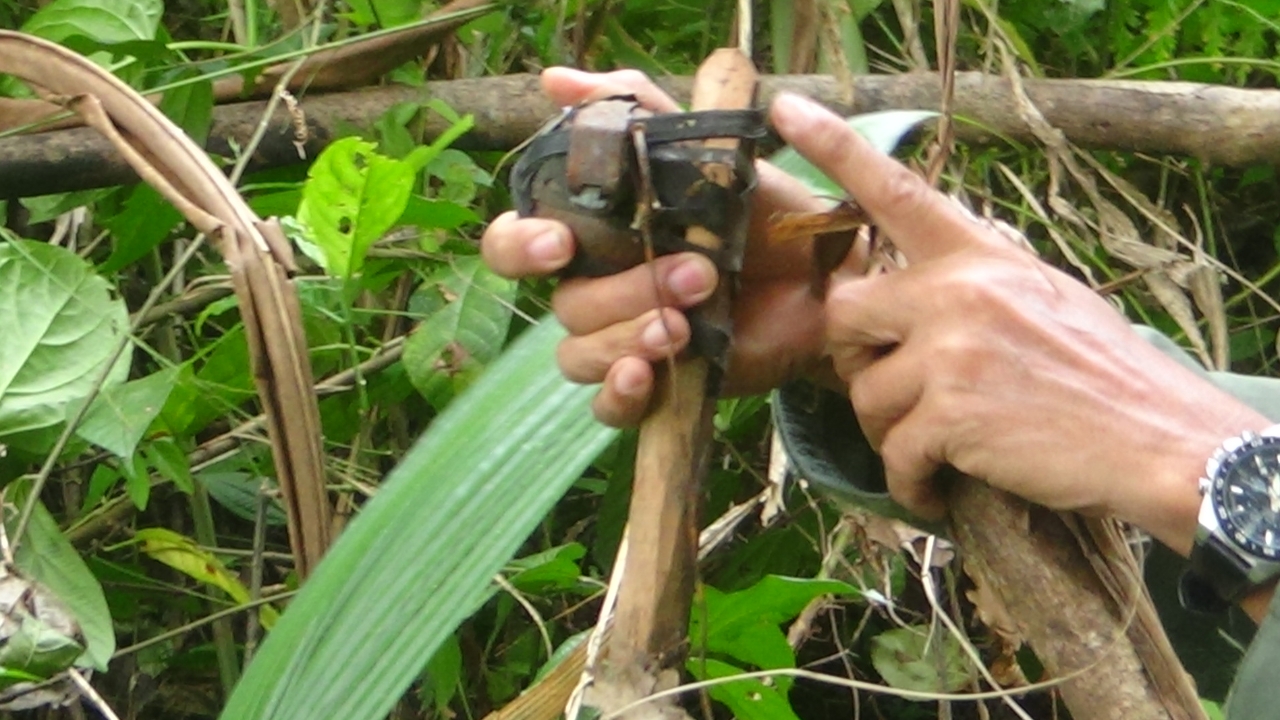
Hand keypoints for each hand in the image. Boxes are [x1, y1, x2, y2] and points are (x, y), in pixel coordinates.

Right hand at [482, 68, 850, 425]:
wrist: (824, 274)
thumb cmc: (759, 210)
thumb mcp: (703, 148)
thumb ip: (636, 112)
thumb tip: (556, 80)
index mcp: (592, 235)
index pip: (516, 244)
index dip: (521, 247)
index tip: (560, 243)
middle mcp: (595, 289)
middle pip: (563, 305)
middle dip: (618, 292)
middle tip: (691, 275)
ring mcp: (622, 341)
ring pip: (579, 355)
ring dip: (626, 337)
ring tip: (684, 324)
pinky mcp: (656, 386)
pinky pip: (608, 407)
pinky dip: (619, 395)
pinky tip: (648, 375)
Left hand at [769, 93, 1269, 554]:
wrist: (1157, 438)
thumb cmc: (1102, 372)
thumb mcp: (1044, 294)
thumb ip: (977, 278)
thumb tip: (922, 277)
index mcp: (980, 255)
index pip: (898, 191)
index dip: (835, 148)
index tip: (784, 111)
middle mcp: (958, 290)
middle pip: (844, 314)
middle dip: (852, 360)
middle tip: (887, 389)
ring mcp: (952, 350)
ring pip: (864, 395)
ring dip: (889, 433)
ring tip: (934, 450)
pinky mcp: (952, 414)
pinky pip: (894, 455)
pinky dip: (910, 484)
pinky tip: (936, 490)